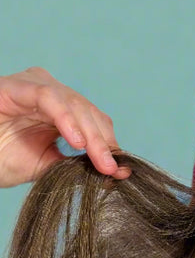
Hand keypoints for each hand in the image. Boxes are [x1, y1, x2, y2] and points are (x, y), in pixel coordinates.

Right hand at [0, 66, 130, 187]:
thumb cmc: (2, 159)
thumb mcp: (48, 166)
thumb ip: (78, 165)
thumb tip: (117, 171)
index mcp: (59, 108)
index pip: (94, 121)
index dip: (109, 144)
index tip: (120, 170)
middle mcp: (49, 92)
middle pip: (88, 112)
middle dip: (103, 143)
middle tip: (112, 170)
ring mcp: (33, 85)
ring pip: (74, 104)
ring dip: (90, 135)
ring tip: (99, 160)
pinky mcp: (16, 86)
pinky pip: (48, 98)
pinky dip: (66, 119)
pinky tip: (76, 142)